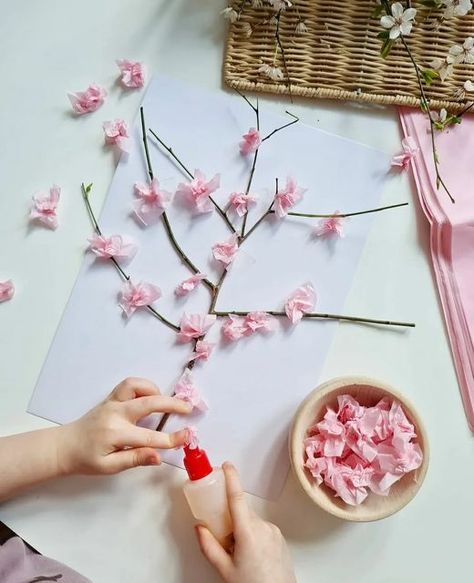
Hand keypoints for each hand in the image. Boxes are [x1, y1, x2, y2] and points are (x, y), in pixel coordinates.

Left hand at [57, 377, 191, 474]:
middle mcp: (115, 413)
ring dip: (155, 391)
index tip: (187, 437)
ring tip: (166, 403)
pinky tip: (150, 398)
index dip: (171, 439)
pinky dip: (144, 387)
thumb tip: (158, 457)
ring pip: (137, 385)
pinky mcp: (111, 398)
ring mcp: (112, 402)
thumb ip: (134, 459)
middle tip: (188, 408)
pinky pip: (129, 385)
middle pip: (149, 402)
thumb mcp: (109, 467)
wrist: (64, 446)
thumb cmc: (86, 460)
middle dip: (172, 404)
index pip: (150, 437)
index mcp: (115, 434)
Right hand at [196, 462, 295, 582]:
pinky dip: (252, 535)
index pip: (237, 498)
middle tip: (223, 538)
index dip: (231, 478)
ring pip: (251, 521)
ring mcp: (273, 532)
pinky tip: (251, 555)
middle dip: (230, 518)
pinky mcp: (279, 538)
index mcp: (248, 532)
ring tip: (239, 554)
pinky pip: (261, 528)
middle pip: (242, 511)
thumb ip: (209, 547)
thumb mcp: (224, 571)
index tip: (226, 466)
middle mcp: (263, 527)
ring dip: (242, 529)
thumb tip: (199, 529)